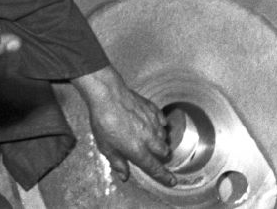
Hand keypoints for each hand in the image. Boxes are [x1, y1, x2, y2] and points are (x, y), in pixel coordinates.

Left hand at [72, 66, 175, 186]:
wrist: (108, 95)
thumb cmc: (104, 121)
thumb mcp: (106, 147)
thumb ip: (117, 162)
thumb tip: (124, 176)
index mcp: (138, 151)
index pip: (155, 168)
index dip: (164, 177)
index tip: (172, 181)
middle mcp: (149, 139)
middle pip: (164, 153)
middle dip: (160, 156)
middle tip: (150, 154)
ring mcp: (153, 123)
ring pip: (165, 137)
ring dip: (159, 141)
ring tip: (146, 137)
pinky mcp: (154, 110)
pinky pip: (163, 121)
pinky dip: (159, 125)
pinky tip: (150, 123)